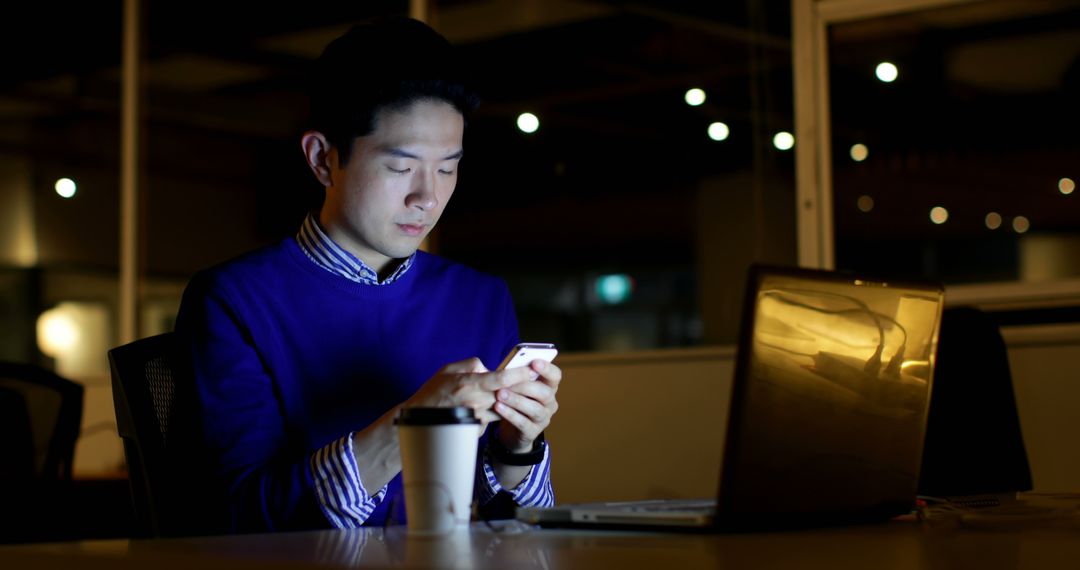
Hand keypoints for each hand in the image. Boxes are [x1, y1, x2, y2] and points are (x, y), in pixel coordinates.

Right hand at [403, 358, 533, 429]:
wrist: (420, 419)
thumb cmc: (434, 392)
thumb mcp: (449, 369)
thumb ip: (472, 365)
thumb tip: (489, 367)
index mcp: (470, 384)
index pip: (501, 378)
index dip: (520, 374)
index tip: (533, 369)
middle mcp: (476, 402)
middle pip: (508, 394)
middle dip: (522, 387)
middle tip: (534, 380)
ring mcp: (478, 417)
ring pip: (504, 408)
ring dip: (511, 401)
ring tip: (515, 394)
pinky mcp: (477, 428)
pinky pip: (492, 418)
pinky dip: (494, 412)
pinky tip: (487, 408)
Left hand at [493, 360, 561, 451]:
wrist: (512, 429)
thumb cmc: (514, 400)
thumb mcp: (515, 386)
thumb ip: (512, 375)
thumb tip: (498, 366)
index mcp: (548, 387)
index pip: (555, 376)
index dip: (547, 368)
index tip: (534, 362)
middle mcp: (550, 402)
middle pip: (545, 392)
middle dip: (525, 386)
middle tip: (507, 382)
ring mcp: (543, 418)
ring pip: (534, 409)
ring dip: (516, 400)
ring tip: (500, 394)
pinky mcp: (533, 432)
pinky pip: (523, 423)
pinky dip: (510, 414)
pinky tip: (498, 407)